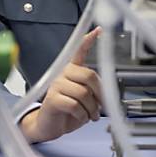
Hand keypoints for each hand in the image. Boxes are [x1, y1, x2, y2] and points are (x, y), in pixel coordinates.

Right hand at [20, 27, 103, 143]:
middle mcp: (63, 73)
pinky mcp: (52, 98)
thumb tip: (106, 92)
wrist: (49, 125)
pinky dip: (82, 115)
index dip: (89, 40)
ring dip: (91, 109)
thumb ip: (93, 90)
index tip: (98, 31)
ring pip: (83, 93)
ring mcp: (56, 85)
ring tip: (90, 115)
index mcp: (72, 70)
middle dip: (100, 93)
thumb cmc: (67, 111)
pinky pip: (75, 105)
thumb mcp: (84, 98)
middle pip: (89, 75)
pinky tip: (80, 117)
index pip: (79, 50)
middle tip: (101, 105)